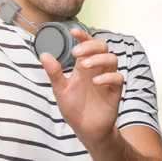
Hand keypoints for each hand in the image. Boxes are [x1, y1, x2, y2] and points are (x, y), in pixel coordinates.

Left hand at [39, 28, 123, 147]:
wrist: (85, 129)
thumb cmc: (74, 108)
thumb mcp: (60, 89)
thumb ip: (54, 72)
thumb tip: (43, 54)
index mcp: (83, 67)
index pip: (87, 45)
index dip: (83, 36)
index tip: (73, 31)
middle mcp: (96, 70)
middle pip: (102, 47)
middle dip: (90, 45)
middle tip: (76, 52)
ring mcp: (107, 80)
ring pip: (112, 59)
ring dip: (98, 59)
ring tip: (83, 65)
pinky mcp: (114, 92)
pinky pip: (118, 78)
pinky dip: (108, 77)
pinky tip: (95, 82)